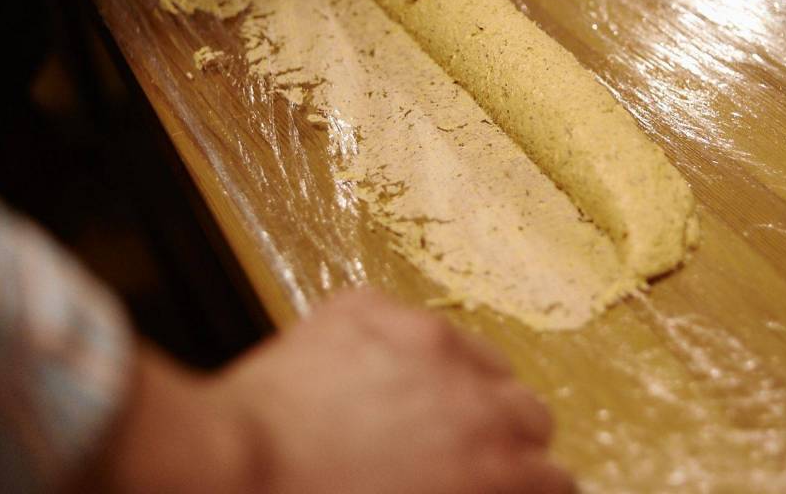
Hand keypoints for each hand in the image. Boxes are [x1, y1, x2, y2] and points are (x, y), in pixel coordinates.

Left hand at [91, 291, 572, 493]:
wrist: (228, 468)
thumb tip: (489, 487)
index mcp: (492, 468)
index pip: (557, 478)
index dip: (530, 486)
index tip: (511, 486)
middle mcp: (475, 397)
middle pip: (532, 412)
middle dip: (506, 435)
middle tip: (460, 452)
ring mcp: (426, 342)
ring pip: (481, 359)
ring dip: (462, 384)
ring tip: (411, 410)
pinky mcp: (376, 309)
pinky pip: (411, 325)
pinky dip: (398, 349)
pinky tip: (363, 377)